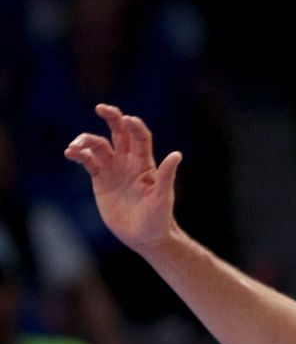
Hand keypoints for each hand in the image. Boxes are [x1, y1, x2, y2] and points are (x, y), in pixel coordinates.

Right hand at [64, 104, 182, 255]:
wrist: (144, 236)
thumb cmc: (158, 218)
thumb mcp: (162, 197)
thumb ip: (167, 176)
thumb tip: (177, 154)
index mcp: (146, 164)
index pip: (140, 138)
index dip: (134, 126)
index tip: (126, 119)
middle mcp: (129, 162)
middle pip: (120, 134)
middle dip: (112, 118)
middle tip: (101, 107)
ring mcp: (114, 170)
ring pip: (100, 147)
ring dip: (87, 141)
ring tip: (75, 146)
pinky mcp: (101, 180)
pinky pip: (88, 162)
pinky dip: (79, 155)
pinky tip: (70, 152)